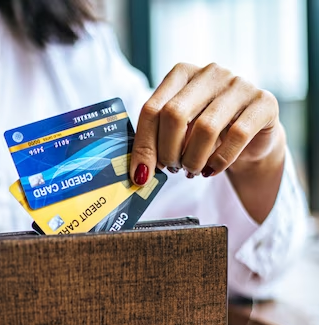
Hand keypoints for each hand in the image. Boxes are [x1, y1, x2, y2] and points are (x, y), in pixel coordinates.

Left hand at [130, 63, 284, 221]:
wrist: (251, 136)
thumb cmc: (205, 134)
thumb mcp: (178, 132)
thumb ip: (156, 142)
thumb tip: (139, 173)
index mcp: (180, 74)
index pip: (152, 109)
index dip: (144, 145)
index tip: (141, 174)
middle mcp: (209, 73)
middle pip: (174, 115)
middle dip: (168, 152)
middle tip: (171, 169)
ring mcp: (239, 84)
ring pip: (205, 128)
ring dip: (193, 159)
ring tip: (191, 171)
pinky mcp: (264, 102)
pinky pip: (236, 135)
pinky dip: (219, 160)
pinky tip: (212, 169)